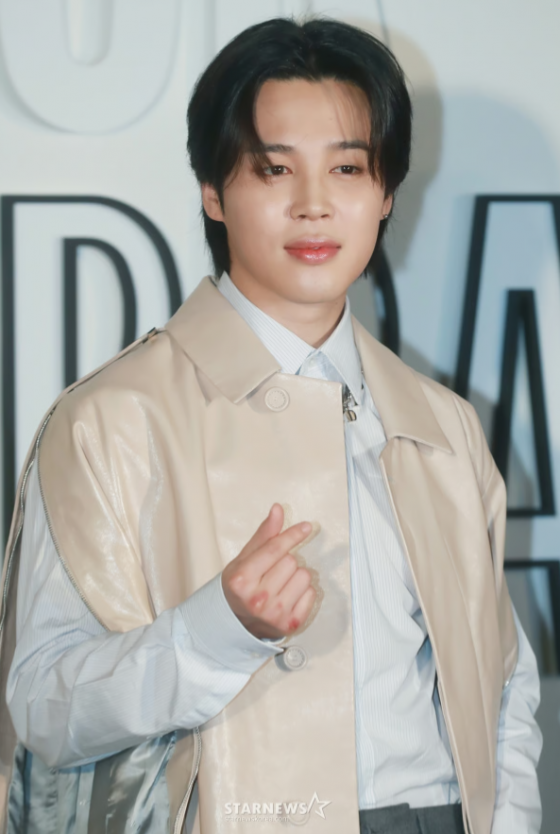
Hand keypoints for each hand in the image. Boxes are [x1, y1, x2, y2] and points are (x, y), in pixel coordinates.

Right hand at [221, 504, 317, 639]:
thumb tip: (278, 509)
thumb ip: (264, 535)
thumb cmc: (240, 586)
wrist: (236, 623)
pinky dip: (303, 591)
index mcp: (241, 580)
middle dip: (285, 561)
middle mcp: (258, 599)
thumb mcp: (244, 559)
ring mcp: (275, 613)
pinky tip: (288, 595)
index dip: (292, 535)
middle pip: (291, 561)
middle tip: (272, 571)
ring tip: (280, 583)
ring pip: (304, 576)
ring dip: (296, 575)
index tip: (306, 527)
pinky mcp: (290, 624)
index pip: (274, 550)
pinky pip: (311, 593)